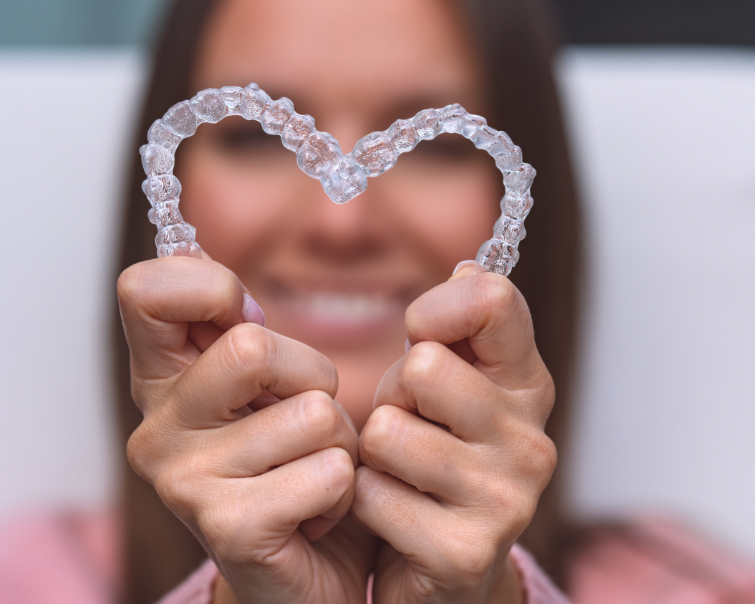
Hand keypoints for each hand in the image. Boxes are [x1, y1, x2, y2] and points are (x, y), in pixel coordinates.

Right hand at [117, 255, 375, 603]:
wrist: (309, 574)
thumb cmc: (295, 466)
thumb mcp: (269, 386)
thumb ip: (239, 328)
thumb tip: (204, 265)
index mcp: (162, 380)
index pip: (145, 290)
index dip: (210, 287)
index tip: (245, 319)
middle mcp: (157, 428)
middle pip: (253, 344)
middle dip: (311, 377)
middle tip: (304, 421)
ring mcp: (184, 481)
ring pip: (313, 411)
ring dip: (340, 442)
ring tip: (313, 471)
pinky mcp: (228, 527)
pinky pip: (329, 470)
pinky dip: (346, 489)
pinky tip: (318, 513)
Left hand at [351, 263, 556, 603]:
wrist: (438, 567)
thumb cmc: (432, 456)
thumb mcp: (444, 384)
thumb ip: (458, 327)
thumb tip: (469, 266)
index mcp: (527, 386)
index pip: (492, 300)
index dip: (435, 310)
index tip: (421, 337)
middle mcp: (531, 439)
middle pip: (424, 367)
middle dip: (394, 396)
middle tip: (408, 426)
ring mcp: (505, 499)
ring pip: (386, 432)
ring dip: (373, 453)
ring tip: (399, 472)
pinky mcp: (465, 551)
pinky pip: (370, 493)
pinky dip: (362, 501)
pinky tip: (392, 515)